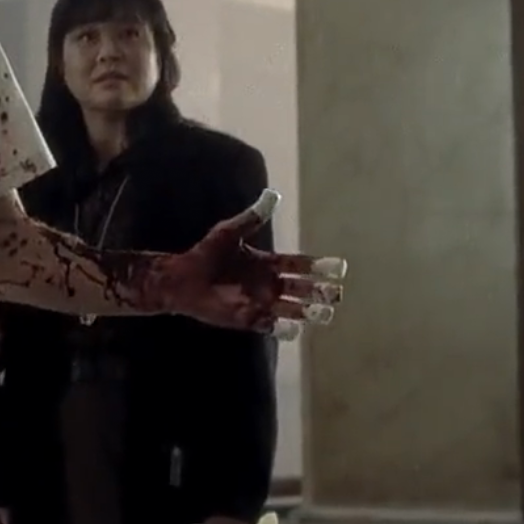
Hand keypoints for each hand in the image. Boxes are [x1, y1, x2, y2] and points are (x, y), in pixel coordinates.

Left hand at [158, 189, 345, 337]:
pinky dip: (283, 329)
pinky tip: (293, 328)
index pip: (300, 265)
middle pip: (302, 290)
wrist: (183, 278)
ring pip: (293, 310)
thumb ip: (252, 217)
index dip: (319, 267)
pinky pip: (270, 326)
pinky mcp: (247, 319)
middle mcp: (270, 285)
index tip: (340, 268)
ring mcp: (260, 303)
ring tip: (324, 313)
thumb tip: (274, 195)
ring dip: (308, 312)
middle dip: (320, 292)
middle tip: (336, 293)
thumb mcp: (229, 232)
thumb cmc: (207, 254)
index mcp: (269, 264)